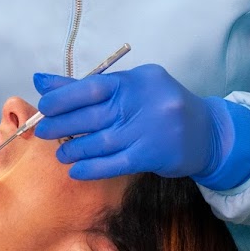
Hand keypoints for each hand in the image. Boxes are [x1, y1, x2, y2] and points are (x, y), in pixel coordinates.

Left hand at [32, 64, 249, 187]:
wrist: (208, 133)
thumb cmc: (161, 106)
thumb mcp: (130, 88)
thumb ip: (88, 86)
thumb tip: (41, 80)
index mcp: (136, 79)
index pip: (92, 86)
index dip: (63, 96)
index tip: (44, 105)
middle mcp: (143, 101)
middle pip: (92, 114)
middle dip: (61, 123)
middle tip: (42, 131)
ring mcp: (149, 129)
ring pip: (101, 141)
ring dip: (75, 148)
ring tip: (61, 153)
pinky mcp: (153, 155)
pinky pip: (115, 163)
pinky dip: (92, 168)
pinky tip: (76, 171)